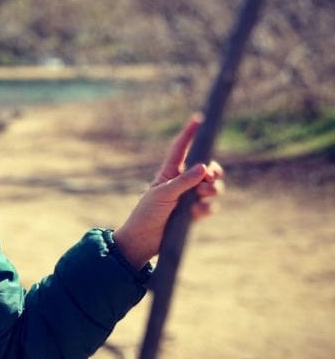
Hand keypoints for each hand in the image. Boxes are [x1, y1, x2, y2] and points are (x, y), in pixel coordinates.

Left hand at [112, 114, 223, 269]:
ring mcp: (190, 197)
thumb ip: (184, 181)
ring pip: (213, 187)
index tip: (198, 118)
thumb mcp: (163, 193)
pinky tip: (196, 212)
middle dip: (214, 170)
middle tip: (211, 175)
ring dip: (212, 189)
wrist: (144, 239)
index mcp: (170, 171)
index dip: (189, 133)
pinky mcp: (195, 213)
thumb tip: (204, 167)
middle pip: (207, 168)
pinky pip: (210, 206)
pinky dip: (206, 208)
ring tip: (202, 195)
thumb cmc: (147, 212)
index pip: (181, 148)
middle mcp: (183, 182)